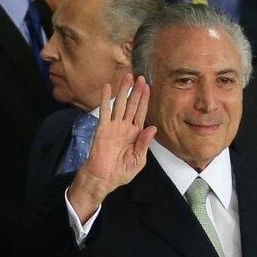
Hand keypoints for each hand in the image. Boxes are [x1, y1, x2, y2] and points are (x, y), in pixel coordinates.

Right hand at [66, 74, 155, 221]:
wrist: (103, 178)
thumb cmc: (121, 172)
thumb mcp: (138, 160)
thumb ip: (144, 143)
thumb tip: (153, 128)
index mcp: (135, 134)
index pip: (141, 113)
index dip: (144, 100)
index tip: (147, 87)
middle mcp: (125, 127)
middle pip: (132, 105)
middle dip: (136, 91)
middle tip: (139, 77)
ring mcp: (114, 126)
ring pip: (120, 104)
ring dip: (123, 91)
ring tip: (127, 77)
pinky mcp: (103, 128)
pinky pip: (105, 111)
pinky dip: (105, 99)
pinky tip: (107, 87)